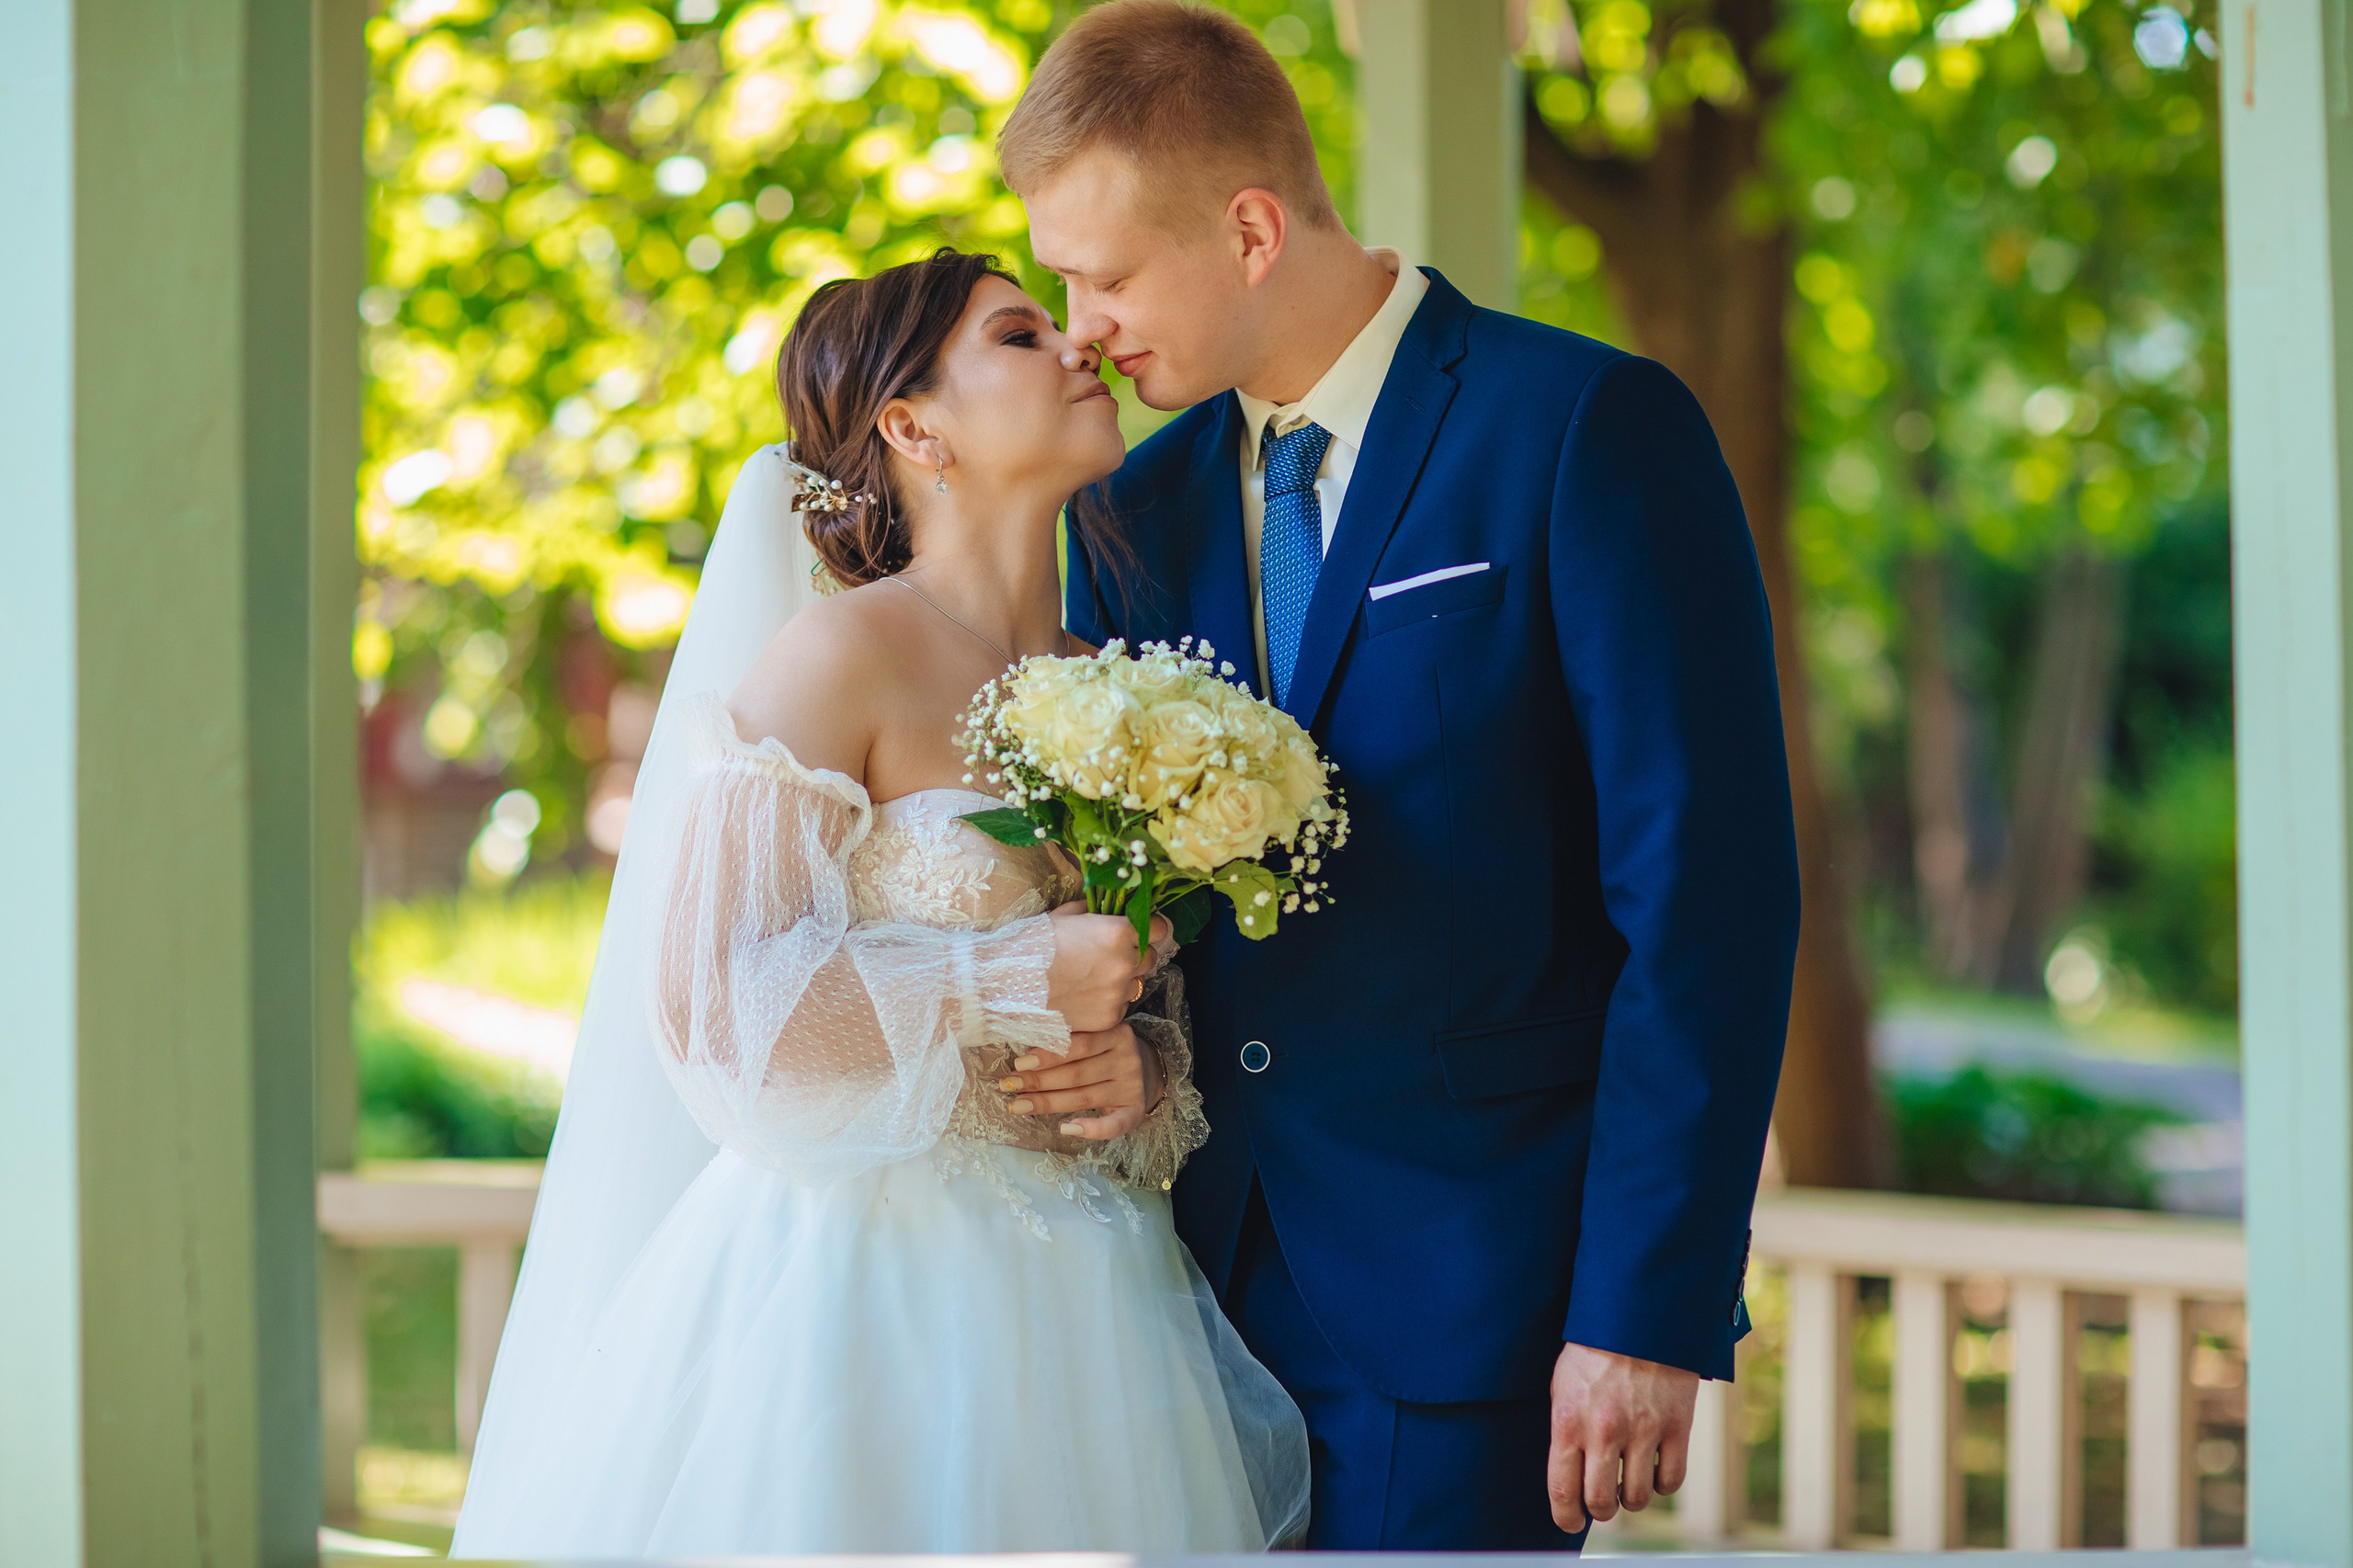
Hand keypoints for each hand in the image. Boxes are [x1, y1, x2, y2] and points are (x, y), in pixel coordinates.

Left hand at [997, 1021, 1163, 1138]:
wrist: (1147, 1069)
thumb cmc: (1107, 1051)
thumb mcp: (1096, 1035)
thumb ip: (1070, 1037)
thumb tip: (1024, 1053)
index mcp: (1116, 1034)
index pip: (1078, 1045)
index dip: (1047, 1055)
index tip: (1019, 1063)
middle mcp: (1127, 1059)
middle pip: (1077, 1073)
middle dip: (1039, 1081)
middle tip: (1010, 1085)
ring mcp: (1132, 1086)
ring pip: (1084, 1097)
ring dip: (1048, 1103)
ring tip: (1019, 1105)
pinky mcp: (1135, 1111)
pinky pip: (1113, 1125)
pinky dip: (1091, 1129)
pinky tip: (1066, 1128)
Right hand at [1045, 901, 1168, 1031]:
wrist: (1008, 983)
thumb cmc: (1034, 943)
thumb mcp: (1066, 915)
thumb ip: (1097, 912)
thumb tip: (1111, 910)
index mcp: (1119, 932)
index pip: (1159, 928)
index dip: (1148, 928)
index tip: (1138, 930)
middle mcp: (1125, 964)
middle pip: (1150, 958)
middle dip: (1135, 955)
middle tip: (1109, 955)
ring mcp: (1118, 994)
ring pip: (1136, 984)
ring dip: (1122, 980)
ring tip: (1092, 978)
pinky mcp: (1108, 1018)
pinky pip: (1120, 1007)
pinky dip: (1108, 1002)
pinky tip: (1084, 996)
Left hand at [1546, 1342, 1697, 1531]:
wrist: (1640, 1313)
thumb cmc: (1594, 1350)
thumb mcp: (1563, 1385)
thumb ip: (1565, 1431)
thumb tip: (1568, 1477)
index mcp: (1568, 1421)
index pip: (1563, 1489)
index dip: (1566, 1516)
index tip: (1570, 1522)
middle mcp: (1604, 1431)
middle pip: (1601, 1502)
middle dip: (1599, 1509)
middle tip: (1601, 1501)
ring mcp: (1643, 1430)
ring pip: (1637, 1498)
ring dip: (1631, 1498)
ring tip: (1627, 1482)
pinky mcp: (1677, 1426)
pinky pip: (1671, 1481)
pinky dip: (1662, 1483)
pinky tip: (1654, 1468)